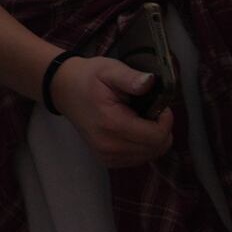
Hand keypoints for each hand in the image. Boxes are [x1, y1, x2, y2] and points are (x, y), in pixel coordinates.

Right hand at [43, 50, 179, 168]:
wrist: (65, 91)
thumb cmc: (89, 78)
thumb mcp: (110, 70)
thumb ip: (131, 78)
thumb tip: (150, 82)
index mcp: (112, 124)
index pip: (157, 136)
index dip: (166, 120)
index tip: (160, 105)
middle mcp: (110, 147)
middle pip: (157, 148)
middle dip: (161, 128)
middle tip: (150, 109)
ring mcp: (108, 157)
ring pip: (151, 155)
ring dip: (153, 137)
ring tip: (140, 118)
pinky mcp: (107, 161)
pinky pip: (139, 158)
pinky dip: (144, 145)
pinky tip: (134, 129)